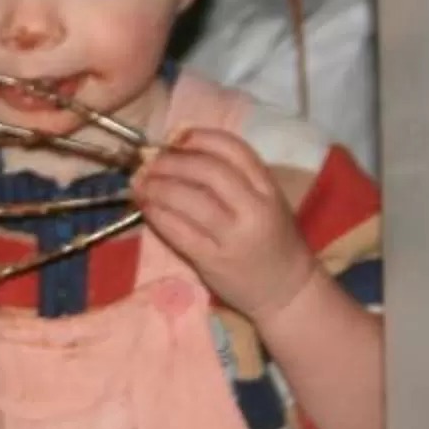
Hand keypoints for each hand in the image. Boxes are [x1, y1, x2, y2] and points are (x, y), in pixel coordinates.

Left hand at [130, 129, 317, 320]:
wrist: (287, 291)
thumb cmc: (273, 242)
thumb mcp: (267, 203)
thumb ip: (235, 179)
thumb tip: (182, 152)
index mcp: (268, 189)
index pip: (234, 149)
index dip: (200, 138)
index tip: (176, 138)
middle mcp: (254, 208)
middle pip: (208, 171)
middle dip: (173, 162)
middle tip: (151, 162)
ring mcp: (233, 236)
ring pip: (190, 201)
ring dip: (159, 187)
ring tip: (141, 183)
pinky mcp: (213, 261)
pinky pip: (179, 232)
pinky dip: (158, 216)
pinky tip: (147, 208)